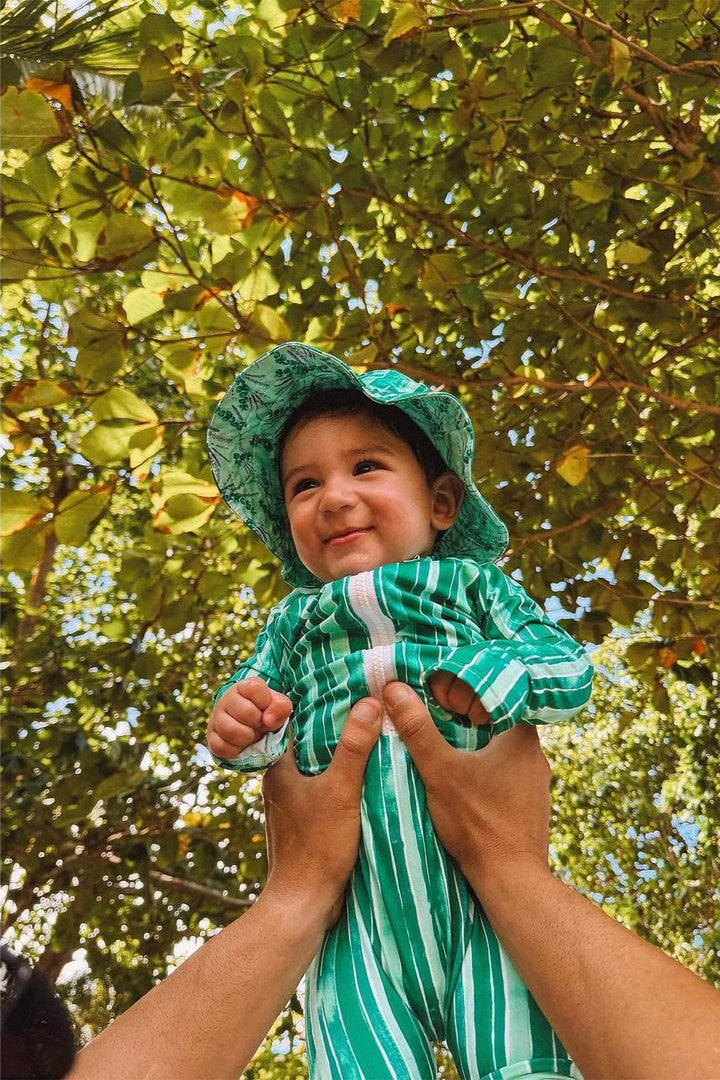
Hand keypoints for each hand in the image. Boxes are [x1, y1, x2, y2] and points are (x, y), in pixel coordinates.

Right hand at [207, 677, 292, 758]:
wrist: (256, 732)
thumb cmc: (268, 714)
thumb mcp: (280, 708)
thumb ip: (280, 707)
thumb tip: (268, 720)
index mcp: (244, 686)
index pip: (254, 688)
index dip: (266, 702)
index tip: (266, 708)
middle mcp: (226, 698)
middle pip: (246, 712)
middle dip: (258, 723)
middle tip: (259, 724)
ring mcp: (216, 717)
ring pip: (231, 731)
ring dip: (247, 738)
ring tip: (251, 735)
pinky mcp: (211, 736)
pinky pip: (221, 747)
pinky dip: (236, 750)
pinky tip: (241, 745)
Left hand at [263, 697, 381, 926]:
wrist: (303, 905)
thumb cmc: (317, 847)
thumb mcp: (341, 791)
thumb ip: (354, 747)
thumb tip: (370, 702)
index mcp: (279, 768)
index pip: (296, 722)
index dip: (321, 705)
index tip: (350, 690)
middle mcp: (280, 782)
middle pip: (310, 744)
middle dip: (337, 729)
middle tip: (370, 710)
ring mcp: (292, 804)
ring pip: (318, 768)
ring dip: (342, 757)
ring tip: (374, 738)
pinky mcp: (305, 824)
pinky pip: (324, 789)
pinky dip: (342, 781)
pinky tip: (368, 778)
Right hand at [383, 681, 548, 884]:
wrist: (510, 879)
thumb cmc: (478, 822)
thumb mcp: (440, 771)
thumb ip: (417, 729)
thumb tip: (392, 689)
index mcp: (522, 734)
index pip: (493, 693)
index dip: (462, 691)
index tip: (436, 700)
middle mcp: (536, 753)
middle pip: (494, 720)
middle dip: (462, 719)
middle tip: (433, 721)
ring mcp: (536, 781)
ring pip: (498, 748)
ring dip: (471, 746)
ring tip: (442, 749)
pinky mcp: (530, 803)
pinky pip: (503, 772)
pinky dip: (481, 769)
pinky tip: (461, 781)